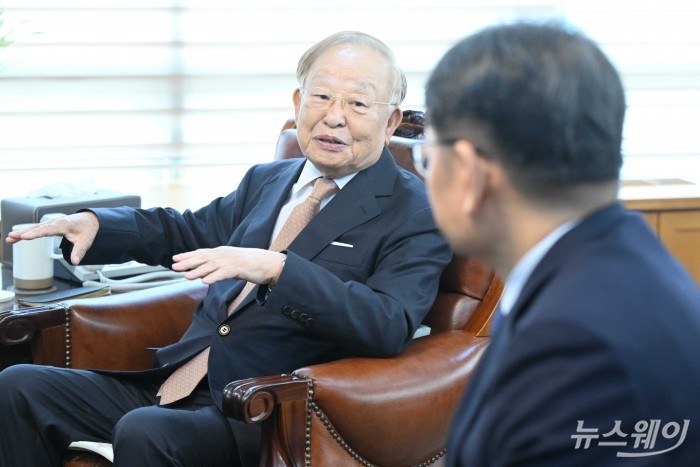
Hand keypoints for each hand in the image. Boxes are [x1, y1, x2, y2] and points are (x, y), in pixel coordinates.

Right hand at [5, 212, 99, 264]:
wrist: (90, 220)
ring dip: (22, 232)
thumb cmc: (87, 229)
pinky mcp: (50, 226)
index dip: (36, 233)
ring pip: (35, 227)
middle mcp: (56, 222)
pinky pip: (36, 228)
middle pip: (38, 228)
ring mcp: (52, 223)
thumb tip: (74, 262)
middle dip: (24, 232)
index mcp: (64, 225)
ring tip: (9, 238)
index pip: (48, 229)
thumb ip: (79, 251)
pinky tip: (17, 237)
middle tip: (11, 237)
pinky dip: (26, 232)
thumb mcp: (86, 241)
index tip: (25, 236)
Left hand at [172, 247, 286, 285]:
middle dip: (187, 262)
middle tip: (174, 266)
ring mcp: (231, 261)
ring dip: (197, 271)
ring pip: (211, 266)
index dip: (187, 255)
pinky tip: (205, 281)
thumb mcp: (232, 262)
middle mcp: (224, 254)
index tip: (175, 258)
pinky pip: (223, 273)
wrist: (268, 263)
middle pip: (202, 258)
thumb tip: (206, 273)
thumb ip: (219, 266)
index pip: (201, 253)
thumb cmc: (251, 264)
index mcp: (222, 252)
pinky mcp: (239, 268)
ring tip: (186, 276)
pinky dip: (213, 277)